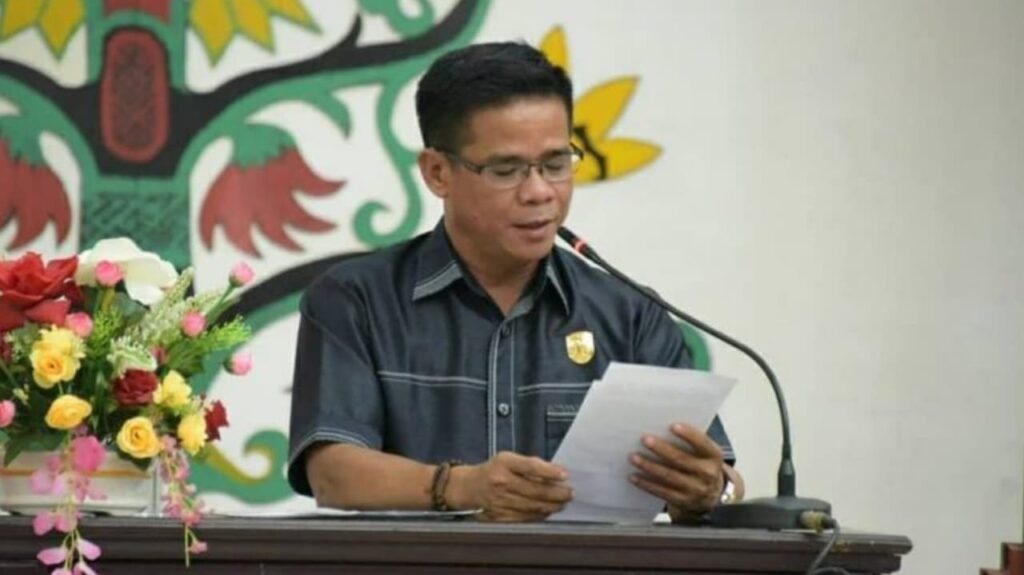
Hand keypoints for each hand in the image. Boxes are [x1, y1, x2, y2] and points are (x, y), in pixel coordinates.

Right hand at [448, 451, 573, 521]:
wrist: (469, 487)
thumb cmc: (493, 470)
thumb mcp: (509, 459)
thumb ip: (533, 464)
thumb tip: (558, 472)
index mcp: (504, 463)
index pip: (531, 467)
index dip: (549, 472)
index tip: (565, 475)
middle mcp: (501, 482)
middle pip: (535, 491)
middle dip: (557, 494)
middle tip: (570, 493)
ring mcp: (500, 501)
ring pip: (532, 507)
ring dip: (552, 506)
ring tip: (562, 503)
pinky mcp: (500, 516)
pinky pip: (525, 518)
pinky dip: (539, 515)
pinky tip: (548, 511)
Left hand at [628, 423, 724, 519]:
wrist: (713, 494)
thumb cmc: (702, 463)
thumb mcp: (704, 451)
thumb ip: (690, 440)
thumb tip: (662, 427)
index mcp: (714, 455)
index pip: (703, 443)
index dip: (689, 435)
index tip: (673, 426)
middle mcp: (707, 473)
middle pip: (682, 460)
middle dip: (662, 449)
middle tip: (645, 440)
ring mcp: (695, 489)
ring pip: (669, 477)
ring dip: (649, 466)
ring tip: (634, 457)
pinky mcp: (683, 501)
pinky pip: (662, 492)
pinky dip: (646, 484)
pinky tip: (634, 476)